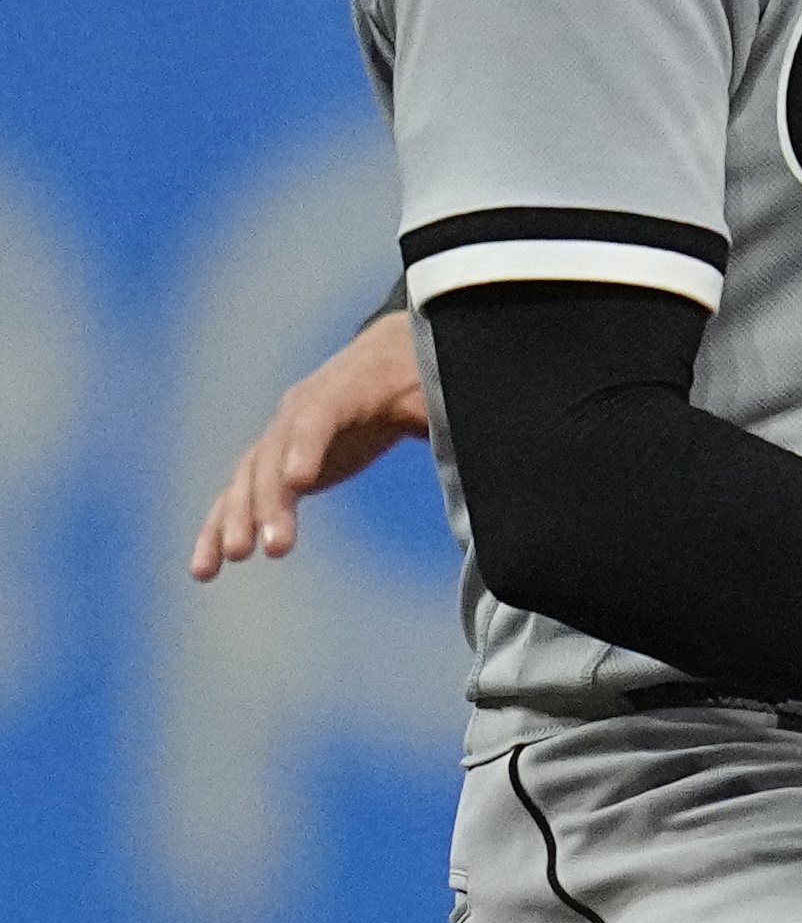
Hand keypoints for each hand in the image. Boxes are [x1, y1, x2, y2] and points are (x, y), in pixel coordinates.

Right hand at [189, 307, 430, 579]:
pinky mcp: (274, 464)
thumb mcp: (441, 387)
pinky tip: (204, 569)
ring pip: (248, 477)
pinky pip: (239, 496)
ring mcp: (281, 436)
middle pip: (275, 454)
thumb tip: (477, 441)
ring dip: (235, 519)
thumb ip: (443, 410)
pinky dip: (219, 528)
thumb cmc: (424, 373)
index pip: (320, 414)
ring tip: (227, 561)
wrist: (394, 354)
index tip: (299, 481)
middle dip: (269, 501)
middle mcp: (301, 408)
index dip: (307, 445)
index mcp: (347, 385)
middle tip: (270, 547)